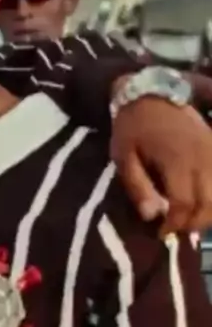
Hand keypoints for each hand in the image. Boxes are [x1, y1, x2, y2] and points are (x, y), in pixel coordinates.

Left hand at [110, 98, 211, 233]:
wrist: (151, 92)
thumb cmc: (132, 126)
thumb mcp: (123, 155)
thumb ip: (137, 187)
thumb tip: (152, 216)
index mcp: (176, 159)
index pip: (184, 203)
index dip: (175, 224)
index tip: (162, 233)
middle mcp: (201, 156)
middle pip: (209, 202)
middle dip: (194, 223)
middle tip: (177, 230)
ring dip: (208, 212)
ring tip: (189, 219)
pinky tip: (201, 201)